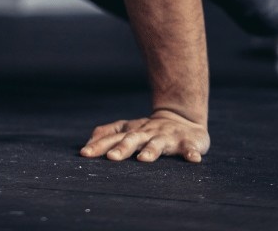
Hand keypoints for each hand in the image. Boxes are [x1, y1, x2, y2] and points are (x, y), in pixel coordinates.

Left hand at [80, 110, 209, 162]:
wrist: (183, 118)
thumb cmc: (150, 129)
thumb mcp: (129, 129)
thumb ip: (109, 133)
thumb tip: (88, 142)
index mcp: (133, 131)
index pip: (113, 137)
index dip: (99, 145)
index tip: (84, 154)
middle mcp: (148, 133)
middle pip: (133, 139)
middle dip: (123, 148)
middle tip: (111, 158)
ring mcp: (168, 136)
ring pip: (158, 143)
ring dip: (152, 151)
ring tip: (144, 159)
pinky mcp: (188, 141)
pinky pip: (190, 147)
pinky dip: (191, 153)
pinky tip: (193, 159)